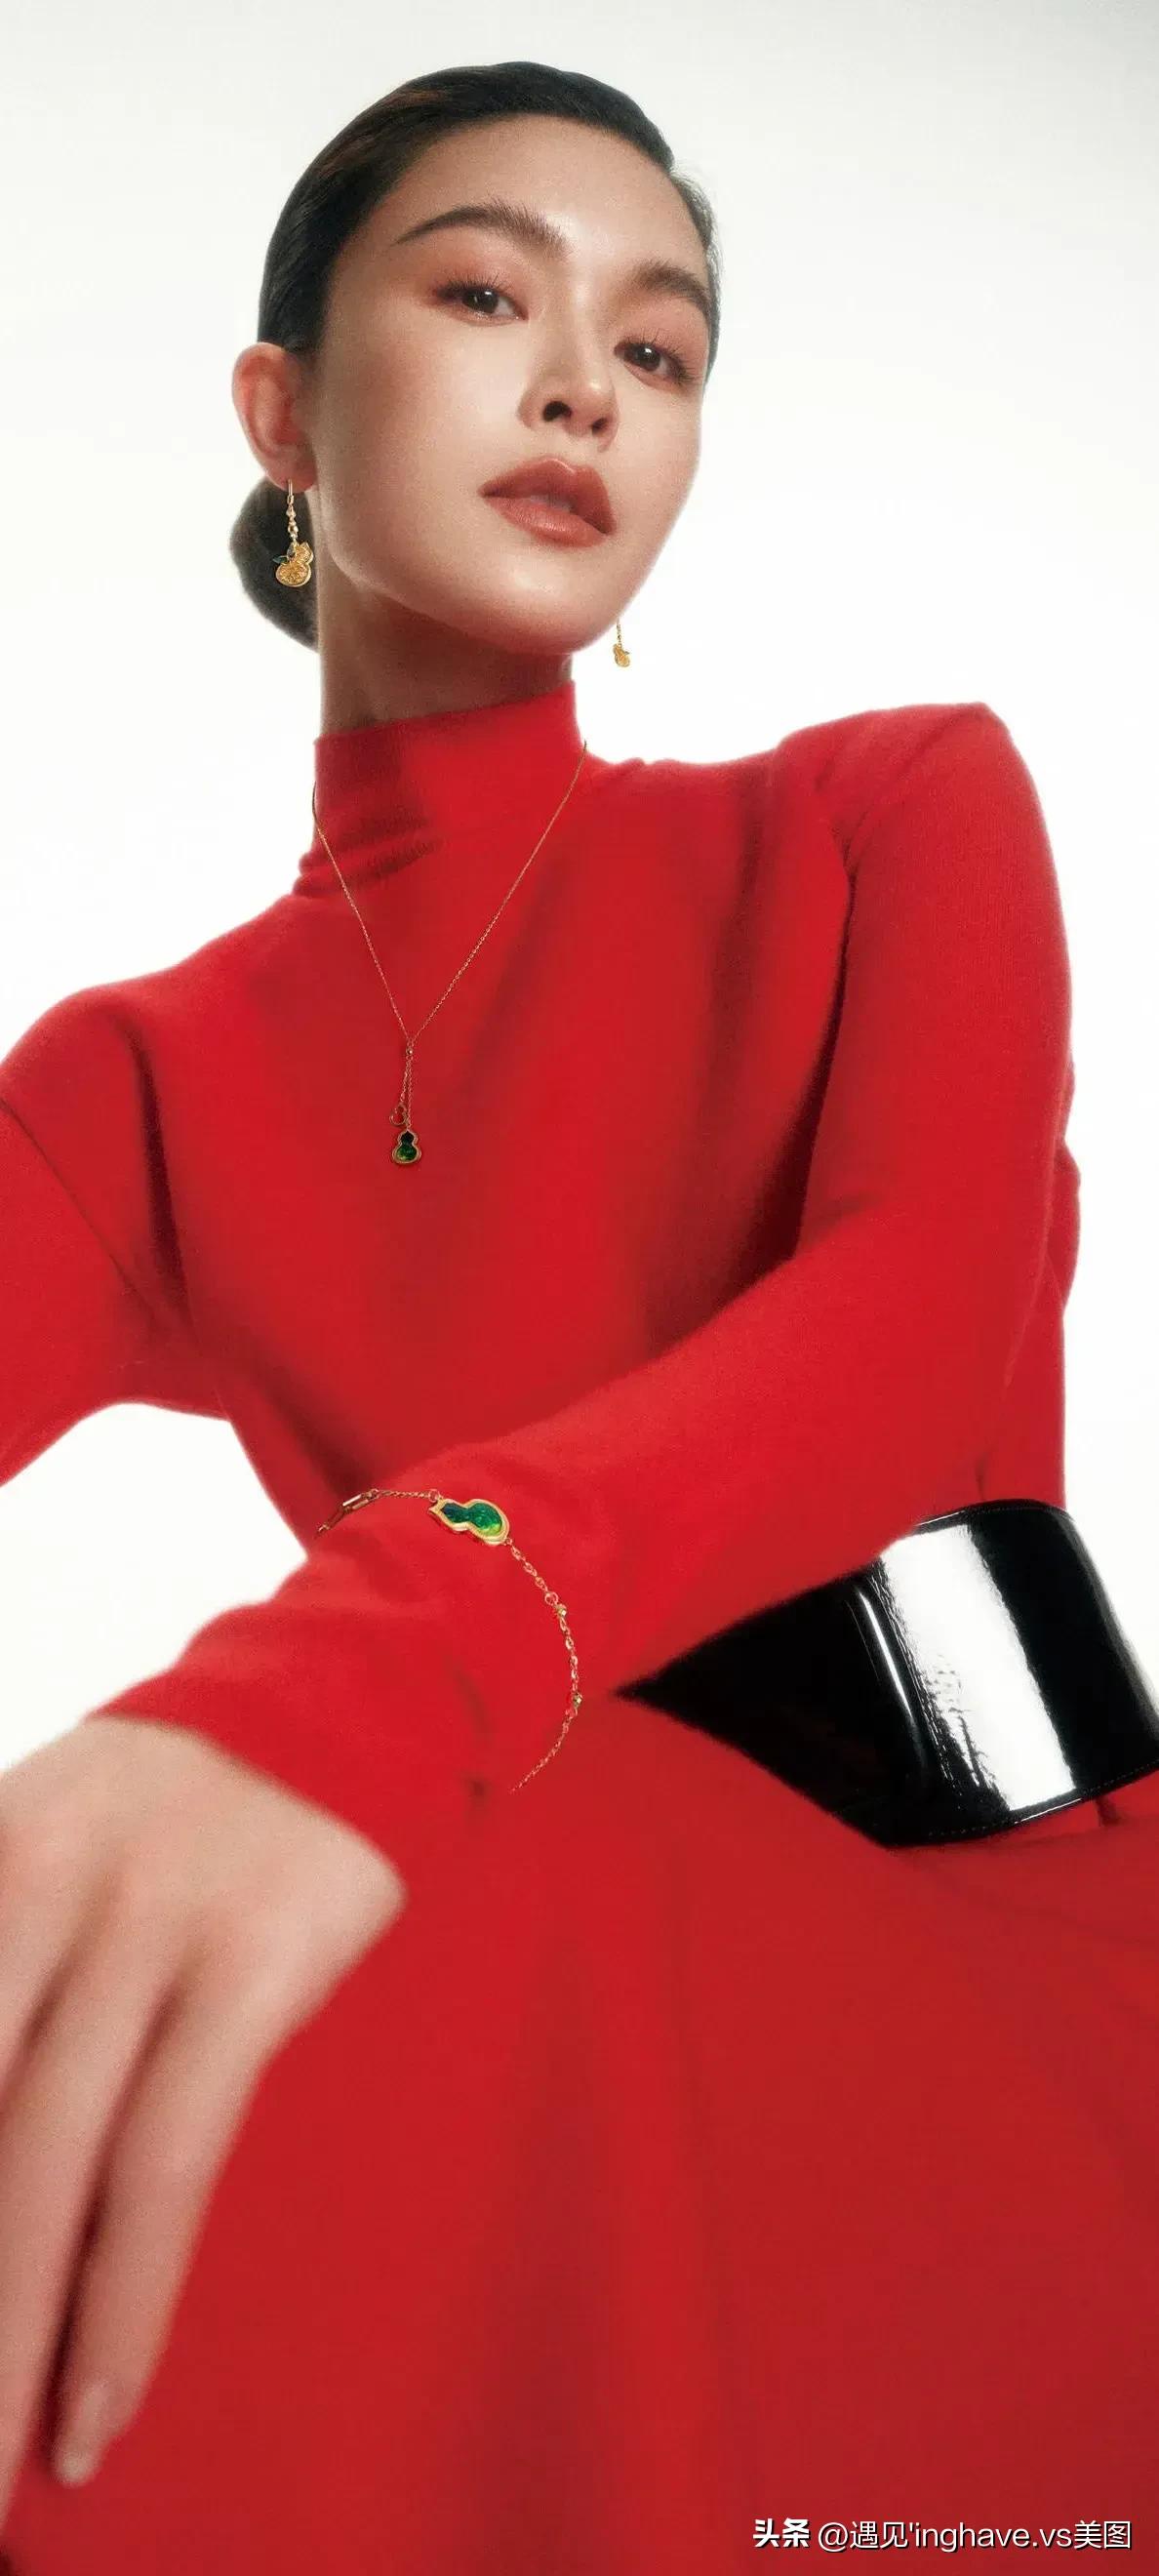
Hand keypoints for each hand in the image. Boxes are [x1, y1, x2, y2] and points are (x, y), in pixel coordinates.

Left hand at [0, 1713, 405, 2526]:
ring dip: (11, 2342)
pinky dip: (126, 2300)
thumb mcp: (39, 1838)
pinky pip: (167, 2164)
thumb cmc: (185, 1795)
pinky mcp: (249, 1965)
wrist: (358, 1693)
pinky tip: (102, 2402)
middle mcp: (33, 1882)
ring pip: (41, 2169)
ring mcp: (144, 1923)